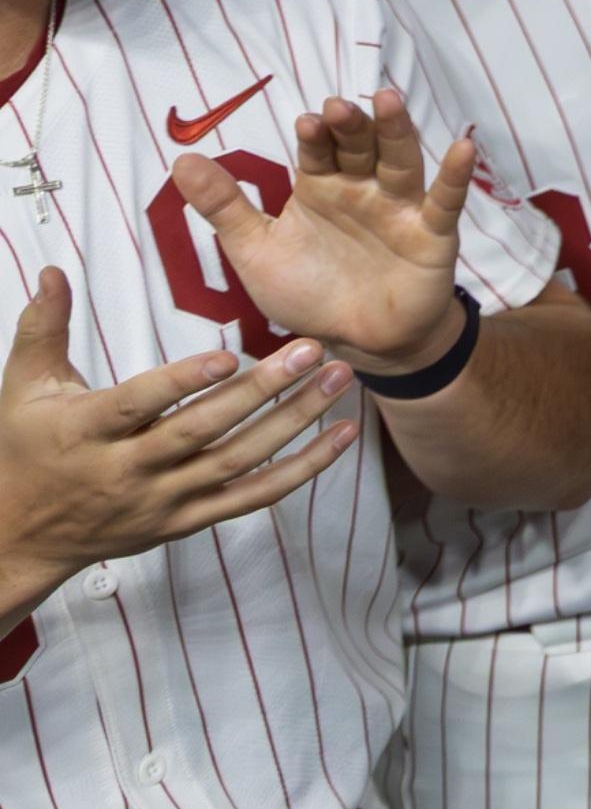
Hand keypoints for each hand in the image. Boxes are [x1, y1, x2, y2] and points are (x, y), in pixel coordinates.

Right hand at [0, 271, 359, 610]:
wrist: (20, 537)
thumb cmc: (25, 449)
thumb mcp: (23, 388)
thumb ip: (43, 327)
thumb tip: (52, 271)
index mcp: (87, 432)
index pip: (139, 404)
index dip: (183, 382)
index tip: (230, 355)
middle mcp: (128, 470)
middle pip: (202, 432)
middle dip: (261, 392)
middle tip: (311, 350)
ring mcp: (161, 500)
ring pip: (237, 463)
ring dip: (295, 422)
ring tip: (338, 379)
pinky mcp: (186, 522)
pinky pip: (253, 498)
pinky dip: (302, 470)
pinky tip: (341, 437)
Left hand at [174, 89, 473, 377]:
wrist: (358, 341)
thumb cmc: (308, 291)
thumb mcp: (256, 251)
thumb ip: (223, 207)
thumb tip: (180, 159)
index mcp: (322, 188)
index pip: (319, 151)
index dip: (315, 136)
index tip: (307, 121)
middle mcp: (362, 190)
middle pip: (360, 147)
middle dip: (351, 126)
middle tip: (338, 107)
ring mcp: (399, 209)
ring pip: (400, 161)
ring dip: (396, 131)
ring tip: (389, 101)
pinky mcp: (431, 235)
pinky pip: (445, 202)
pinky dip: (455, 176)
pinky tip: (463, 148)